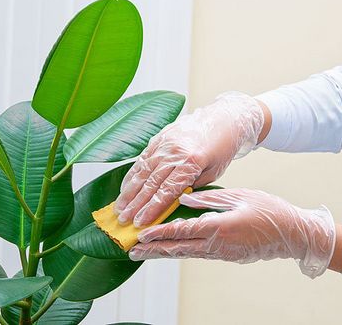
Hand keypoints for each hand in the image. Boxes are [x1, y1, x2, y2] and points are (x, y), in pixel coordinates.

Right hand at [115, 92, 264, 226]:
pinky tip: (124, 188)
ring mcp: (164, 143)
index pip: (167, 191)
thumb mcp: (213, 172)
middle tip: (123, 219)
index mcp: (191, 161)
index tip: (140, 222)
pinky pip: (142, 159)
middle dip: (135, 204)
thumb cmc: (221, 148)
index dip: (151, 209)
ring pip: (142, 172)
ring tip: (119, 207)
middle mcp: (174, 152)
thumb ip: (191, 186)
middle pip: (150, 183)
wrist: (222, 119)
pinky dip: (132, 175)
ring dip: (128, 192)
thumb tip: (170, 202)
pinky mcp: (158, 138)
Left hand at [129, 188, 335, 278]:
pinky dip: (181, 252)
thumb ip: (208, 200)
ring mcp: (221, 253)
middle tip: (132, 252)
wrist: (293, 234)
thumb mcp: (239, 196)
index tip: (140, 236)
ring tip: (145, 253)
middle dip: (153, 250)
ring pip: (185, 254)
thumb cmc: (269, 211)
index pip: (181, 232)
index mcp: (218, 227)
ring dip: (164, 253)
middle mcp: (216, 245)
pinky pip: (197, 254)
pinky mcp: (226, 256)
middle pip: (178, 249)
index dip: (159, 234)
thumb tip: (183, 200)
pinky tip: (172, 249)